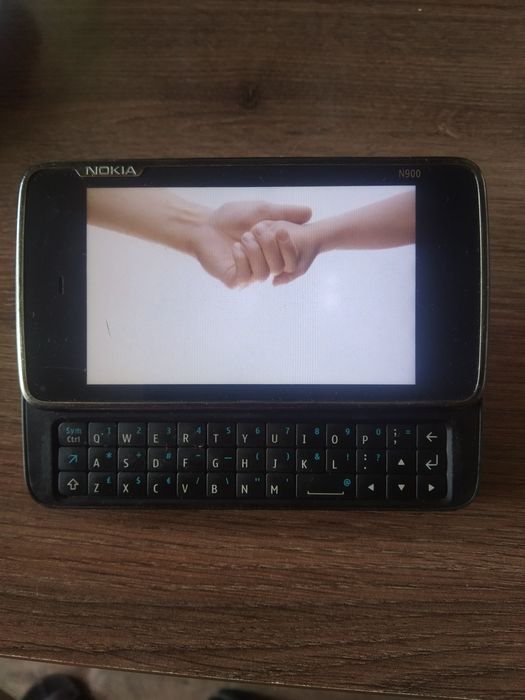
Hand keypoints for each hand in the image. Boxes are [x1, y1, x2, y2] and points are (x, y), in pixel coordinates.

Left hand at [191, 201, 310, 287]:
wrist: (205, 224)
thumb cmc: (232, 217)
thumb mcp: (262, 211)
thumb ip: (285, 213)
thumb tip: (309, 213)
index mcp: (272, 253)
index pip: (291, 260)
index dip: (289, 248)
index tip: (282, 230)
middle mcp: (262, 266)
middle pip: (278, 267)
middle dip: (269, 247)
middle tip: (257, 230)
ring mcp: (248, 275)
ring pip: (263, 274)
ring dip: (254, 253)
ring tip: (243, 238)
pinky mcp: (233, 280)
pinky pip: (245, 277)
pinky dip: (242, 260)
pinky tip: (235, 248)